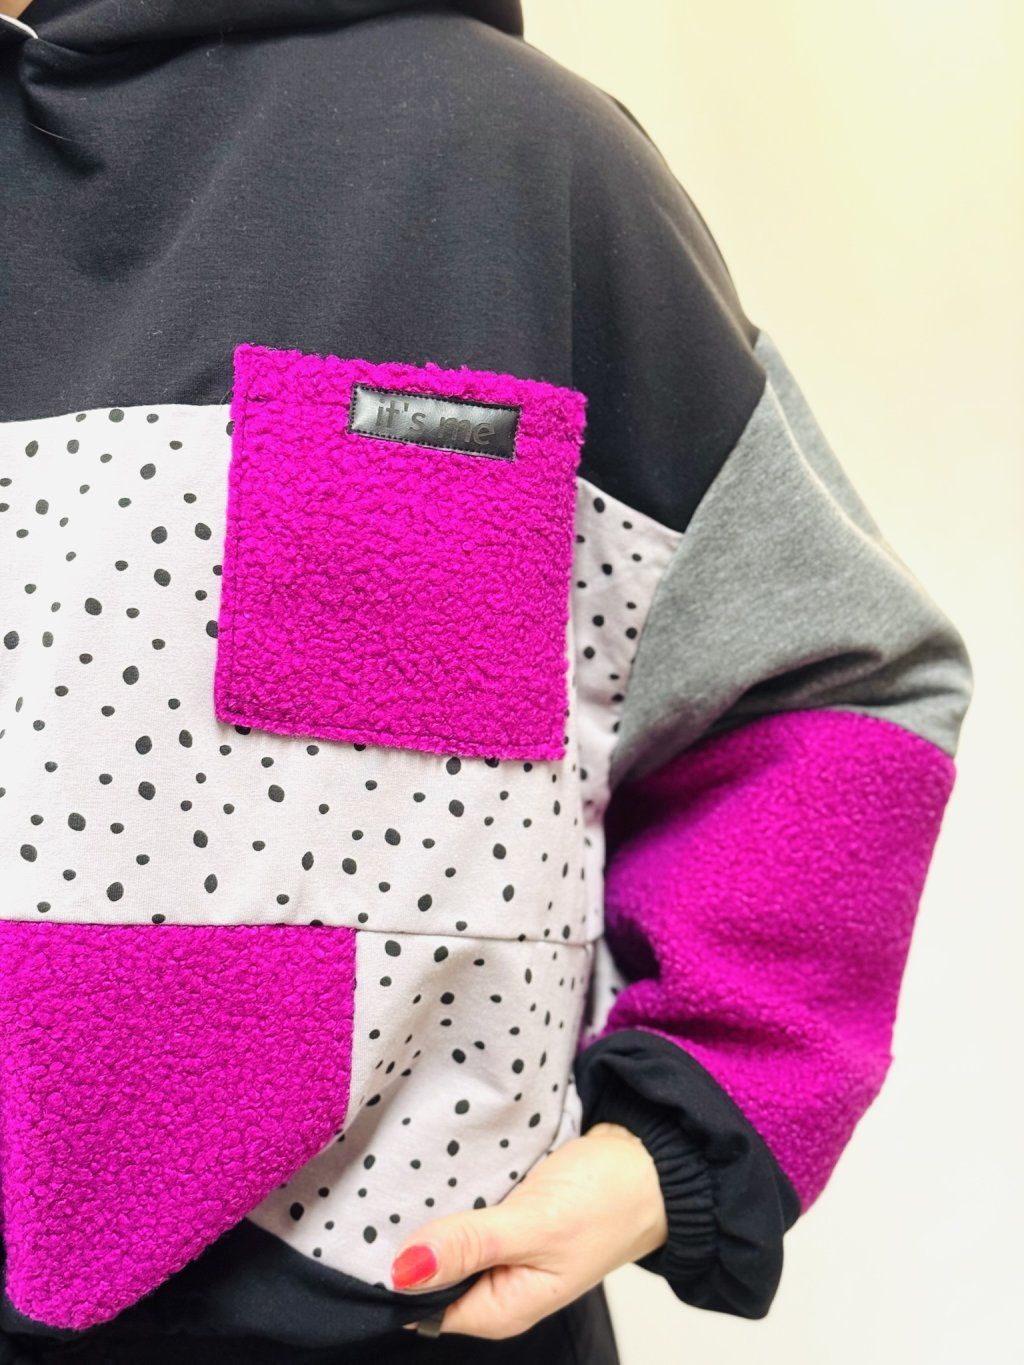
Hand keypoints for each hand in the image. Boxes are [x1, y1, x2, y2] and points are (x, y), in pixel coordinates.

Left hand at [389, 1120, 667, 1339]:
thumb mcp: (537, 1225)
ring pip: (443, 1238)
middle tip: (386, 1191)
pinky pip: (464, 1212)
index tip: (370, 1227)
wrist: (650, 1162)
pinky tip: (439, 1170)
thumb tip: (404, 1269)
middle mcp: (495, 1286)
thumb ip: (472, 1245)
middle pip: (428, 1271)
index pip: (420, 1304)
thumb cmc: (607, 1202)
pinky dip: (452, 1193)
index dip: (394, 1269)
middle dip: (409, 1237)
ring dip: (429, 1210)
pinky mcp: (506, 1218)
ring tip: (408, 1174)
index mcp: (500, 1308)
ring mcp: (501, 1251)